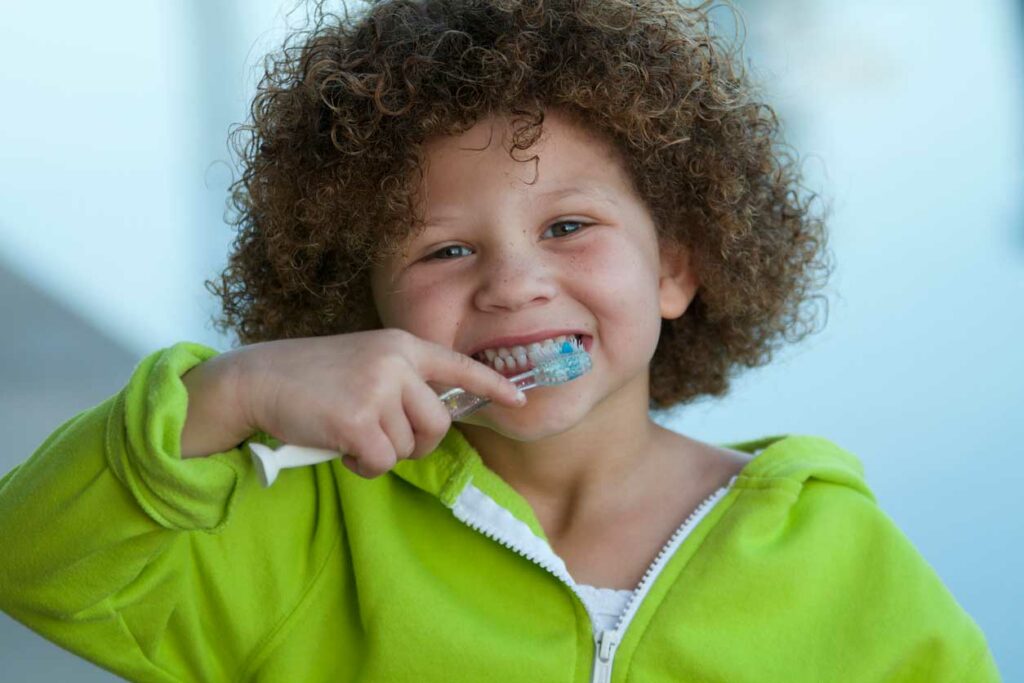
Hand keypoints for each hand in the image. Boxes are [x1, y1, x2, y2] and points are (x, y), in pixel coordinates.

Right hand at [235, 329, 524, 477]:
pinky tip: (340, 446)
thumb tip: (432, 422)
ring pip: (407, 446)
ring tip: (350, 433)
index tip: (519, 399)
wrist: (260, 378)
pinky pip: (381, 462)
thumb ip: (401, 382)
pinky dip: (364, 465)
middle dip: (416, 442)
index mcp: (401, 346)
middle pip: (438, 423)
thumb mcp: (366, 363)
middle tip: (382, 438)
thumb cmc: (313, 377)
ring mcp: (377, 390)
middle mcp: (396, 363)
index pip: (457, 366)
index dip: (491, 384)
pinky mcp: (357, 421)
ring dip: (382, 452)